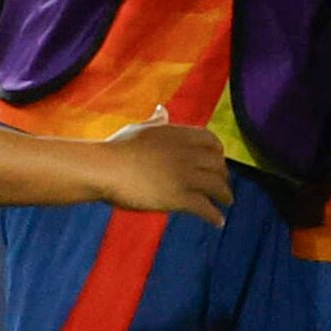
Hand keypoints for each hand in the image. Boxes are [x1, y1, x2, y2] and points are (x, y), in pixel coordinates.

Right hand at [100, 109, 232, 223]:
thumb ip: (156, 121)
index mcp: (180, 135)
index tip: (217, 161)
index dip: (218, 153)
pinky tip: (217, 221)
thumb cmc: (117, 148)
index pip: (212, 142)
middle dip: (223, 175)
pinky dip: (214, 216)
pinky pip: (205, 208)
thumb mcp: (140, 128)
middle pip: (218, 165)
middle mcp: (188, 154)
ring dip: (225, 195)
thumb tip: (162, 109)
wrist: (105, 168)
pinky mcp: (179, 198)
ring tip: (226, 202)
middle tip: (222, 184)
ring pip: (217, 186)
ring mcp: (186, 176)